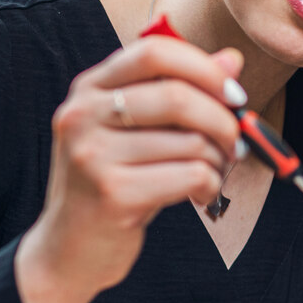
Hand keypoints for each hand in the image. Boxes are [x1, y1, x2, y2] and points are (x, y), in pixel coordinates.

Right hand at [15, 33, 246, 302]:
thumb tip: (232, 60)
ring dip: (220, 161)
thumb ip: (181, 91)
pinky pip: (191, 175)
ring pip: (192, 141)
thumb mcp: (139, 132)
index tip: (234, 94)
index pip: (154, 52)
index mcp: (89, 89)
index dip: (204, 68)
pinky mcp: (113, 194)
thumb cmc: (113, 184)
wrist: (67, 251)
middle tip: (236, 143)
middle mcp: (83, 115)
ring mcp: (93, 155)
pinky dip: (210, 186)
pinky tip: (200, 196)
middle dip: (223, 121)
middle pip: (178, 96)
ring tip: (212, 174)